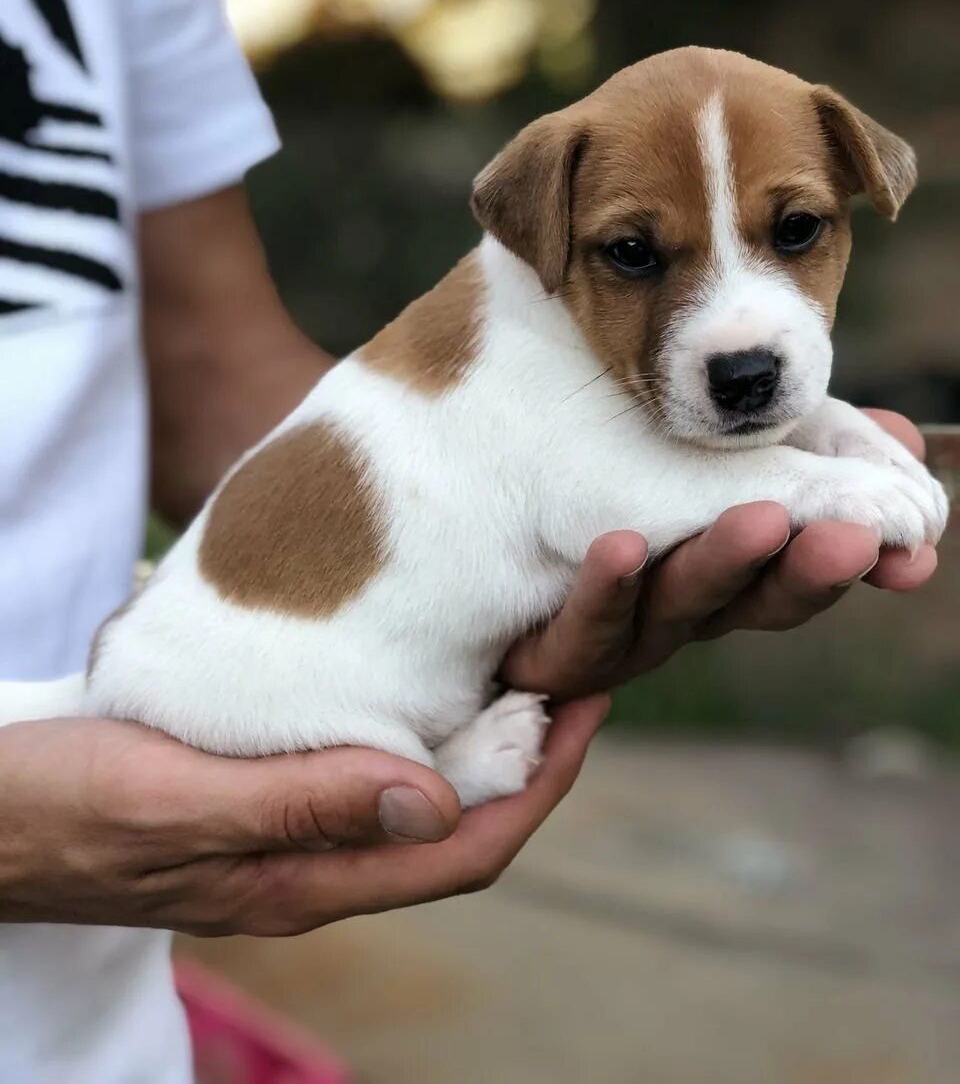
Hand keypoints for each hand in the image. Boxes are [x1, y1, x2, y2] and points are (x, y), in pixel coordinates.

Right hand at [0, 697, 606, 934]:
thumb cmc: (59, 807)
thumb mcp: (175, 800)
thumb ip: (300, 803)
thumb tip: (436, 802)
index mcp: (302, 878)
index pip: (462, 851)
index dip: (538, 788)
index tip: (587, 709)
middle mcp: (310, 864)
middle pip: (455, 825)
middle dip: (529, 758)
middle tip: (575, 666)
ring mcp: (285, 834)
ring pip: (415, 796)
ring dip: (478, 740)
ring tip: (519, 662)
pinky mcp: (258, 798)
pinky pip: (363, 770)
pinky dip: (412, 726)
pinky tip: (419, 675)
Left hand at [504, 410, 938, 699]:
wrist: (475, 532)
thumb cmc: (604, 491)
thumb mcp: (710, 465)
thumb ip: (804, 453)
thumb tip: (907, 440)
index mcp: (727, 569)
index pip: (803, 567)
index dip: (857, 558)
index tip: (917, 547)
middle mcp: (681, 607)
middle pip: (752, 600)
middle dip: (806, 569)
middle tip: (853, 537)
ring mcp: (620, 629)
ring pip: (675, 608)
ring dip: (720, 564)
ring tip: (757, 519)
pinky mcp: (556, 648)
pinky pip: (584, 625)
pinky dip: (607, 586)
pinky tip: (622, 542)